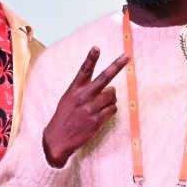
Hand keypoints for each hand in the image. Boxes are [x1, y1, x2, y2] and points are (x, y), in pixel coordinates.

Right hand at [42, 47, 128, 166]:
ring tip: (102, 104)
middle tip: (127, 56)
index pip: (84, 70)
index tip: (96, 48)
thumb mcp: (69, 98)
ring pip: (112, 96)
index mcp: (75, 89)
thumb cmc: (65, 116)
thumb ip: (86, 91)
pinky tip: (102, 114)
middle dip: (116, 66)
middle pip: (104, 78)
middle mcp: (83, 96)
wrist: (59, 138)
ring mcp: (91, 108)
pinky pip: (113, 109)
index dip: (91, 59)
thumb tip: (110, 89)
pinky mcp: (97, 120)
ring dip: (111, 99)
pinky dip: (111, 110)